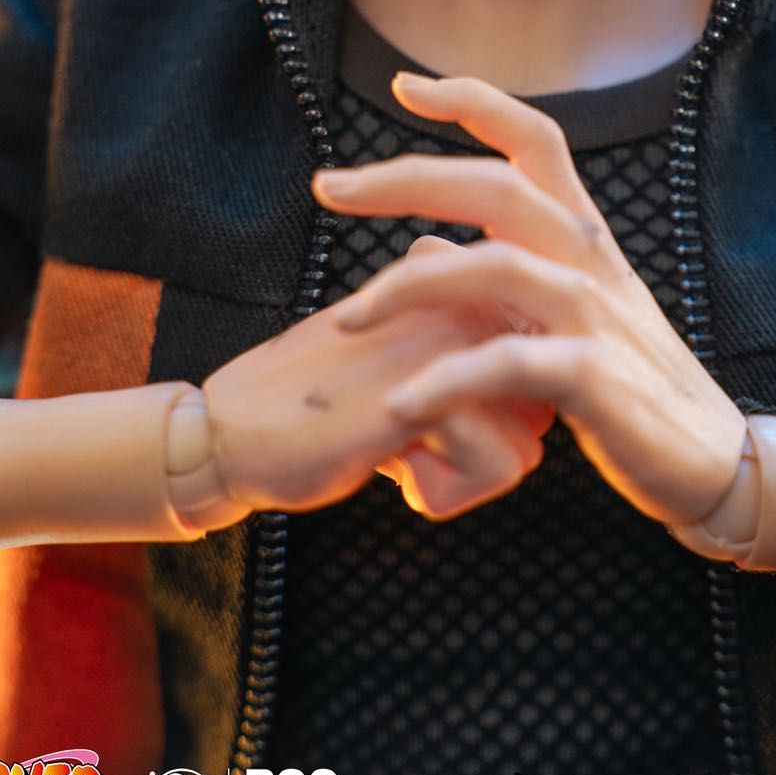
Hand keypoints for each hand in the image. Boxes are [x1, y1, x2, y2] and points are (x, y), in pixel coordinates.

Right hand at [198, 248, 549, 525]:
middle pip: (542, 415)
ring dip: (460, 476)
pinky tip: (385, 465)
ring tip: (393, 446)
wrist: (229, 433)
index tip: (417, 412)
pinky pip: (496, 469)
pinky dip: (441, 493)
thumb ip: (481, 372)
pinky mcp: (428, 383)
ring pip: (525, 445)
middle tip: (404, 435)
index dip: (489, 425)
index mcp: (462, 282)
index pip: (542, 380)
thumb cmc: (325, 414)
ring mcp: (448, 333)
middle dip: (482, 454)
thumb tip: (546, 406)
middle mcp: (465, 294)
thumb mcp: (416, 376)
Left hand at [313, 72, 747, 529]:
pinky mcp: (596, 379)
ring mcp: (595, 315)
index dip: (472, 102)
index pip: (533, 139)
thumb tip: (423, 245)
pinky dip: (447, 381)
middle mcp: (589, 259)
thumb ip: (496, 277)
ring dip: (408, 287)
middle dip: (404, 178)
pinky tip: (400, 405)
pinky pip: (508, 364)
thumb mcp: (562, 318)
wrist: (709, 459)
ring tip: (347, 318)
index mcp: (581, 236)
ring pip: (494, 267)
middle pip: (497, 186)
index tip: (405, 86)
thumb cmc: (628, 386)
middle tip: (327, 186)